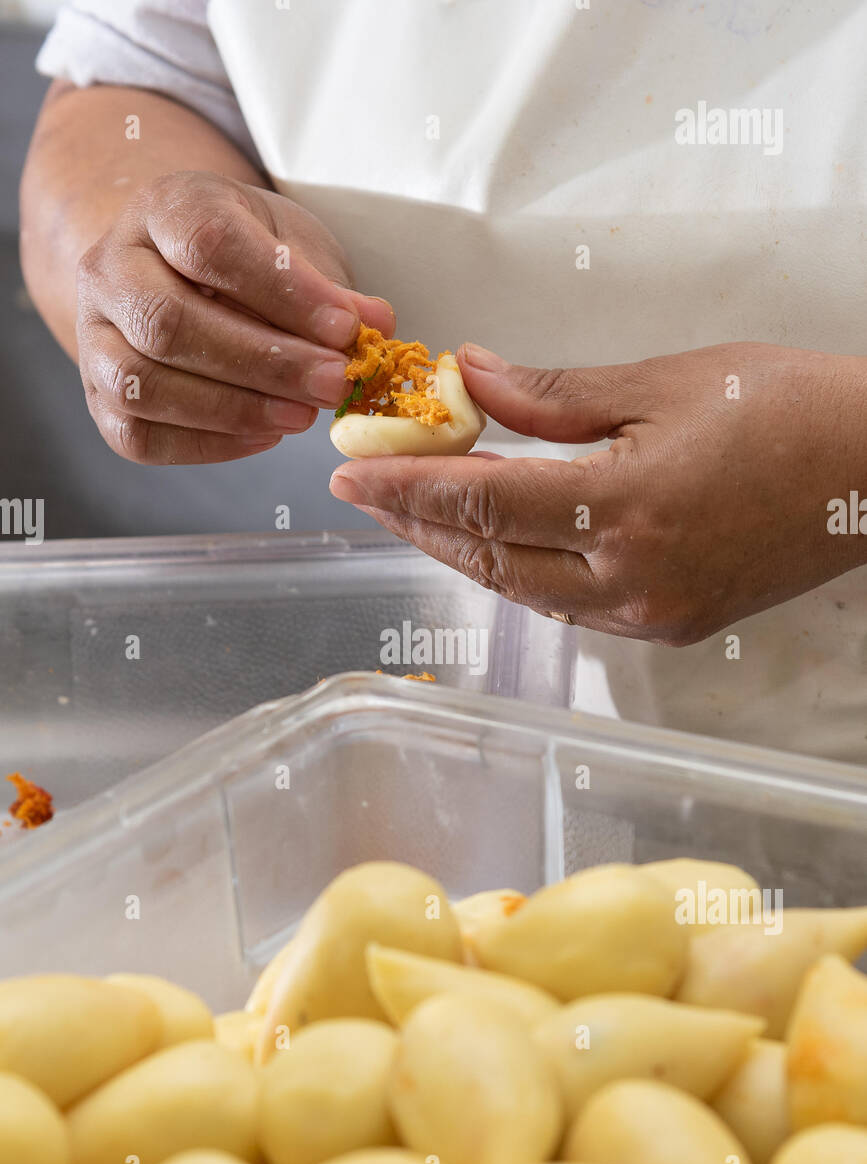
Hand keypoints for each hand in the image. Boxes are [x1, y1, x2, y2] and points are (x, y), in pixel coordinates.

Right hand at [76, 170, 393, 463]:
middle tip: (333, 383)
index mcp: (162, 209)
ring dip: (233, 410)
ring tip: (301, 416)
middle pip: (169, 321)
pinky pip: (139, 435)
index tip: (344, 328)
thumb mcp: (294, 247)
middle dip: (264, 362)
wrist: (180, 275)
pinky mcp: (99, 398)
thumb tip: (376, 325)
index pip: (210, 245)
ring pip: (143, 384)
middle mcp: (110, 268)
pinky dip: (208, 444)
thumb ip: (329, 287)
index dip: (282, 293)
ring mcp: (93, 336)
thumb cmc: (248, 259)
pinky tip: (264, 436)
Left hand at [329, 341, 866, 643]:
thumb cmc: (783, 408)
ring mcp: (650, 614)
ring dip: (462, 554)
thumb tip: (469, 379)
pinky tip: (493, 545)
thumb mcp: (661, 382)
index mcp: (627, 511)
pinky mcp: (669, 625)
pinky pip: (568, 605)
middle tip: (363, 491)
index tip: (349, 471)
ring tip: (413, 515)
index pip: (483, 505)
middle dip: (418, 525)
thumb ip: (551, 394)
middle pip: (491, 560)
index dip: (408, 489)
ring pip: (524, 591)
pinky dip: (519, 573)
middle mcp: (630, 581)